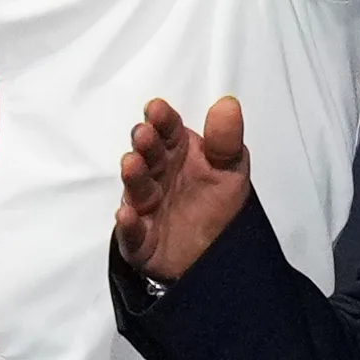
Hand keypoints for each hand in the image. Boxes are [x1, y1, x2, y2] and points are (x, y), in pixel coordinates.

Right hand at [115, 95, 254, 282]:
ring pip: (136, 189)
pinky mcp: (140, 239)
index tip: (156, 109)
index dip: (162, 119)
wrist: (216, 255)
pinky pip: (132, 231)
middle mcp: (158, 176)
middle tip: (144, 133)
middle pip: (148, 156)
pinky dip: (128, 224)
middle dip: (145, 144)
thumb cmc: (218, 205)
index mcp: (178, 153)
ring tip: (132, 164)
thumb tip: (228, 104)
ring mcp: (146, 207)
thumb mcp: (231, 168)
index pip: (168, 130)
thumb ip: (226, 139)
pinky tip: (127, 214)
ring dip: (133, 176)